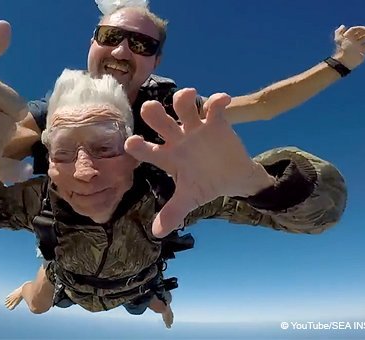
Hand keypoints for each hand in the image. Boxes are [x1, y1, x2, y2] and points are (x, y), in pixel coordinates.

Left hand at [125, 89, 274, 237]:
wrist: (233, 177)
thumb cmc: (204, 184)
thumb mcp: (189, 198)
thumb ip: (173, 212)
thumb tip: (157, 233)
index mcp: (166, 156)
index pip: (146, 149)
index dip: (138, 146)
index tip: (131, 143)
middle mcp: (176, 138)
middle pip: (159, 119)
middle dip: (154, 113)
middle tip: (150, 109)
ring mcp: (194, 127)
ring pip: (183, 106)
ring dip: (184, 99)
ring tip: (188, 97)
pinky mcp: (214, 121)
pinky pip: (213, 106)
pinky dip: (218, 101)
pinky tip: (222, 101)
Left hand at [332, 25, 364, 69]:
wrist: (345, 62)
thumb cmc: (342, 50)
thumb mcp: (339, 39)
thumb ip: (339, 32)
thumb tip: (343, 25)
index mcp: (347, 37)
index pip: (355, 30)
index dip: (361, 28)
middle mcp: (352, 40)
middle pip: (362, 33)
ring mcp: (357, 46)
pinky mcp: (362, 51)